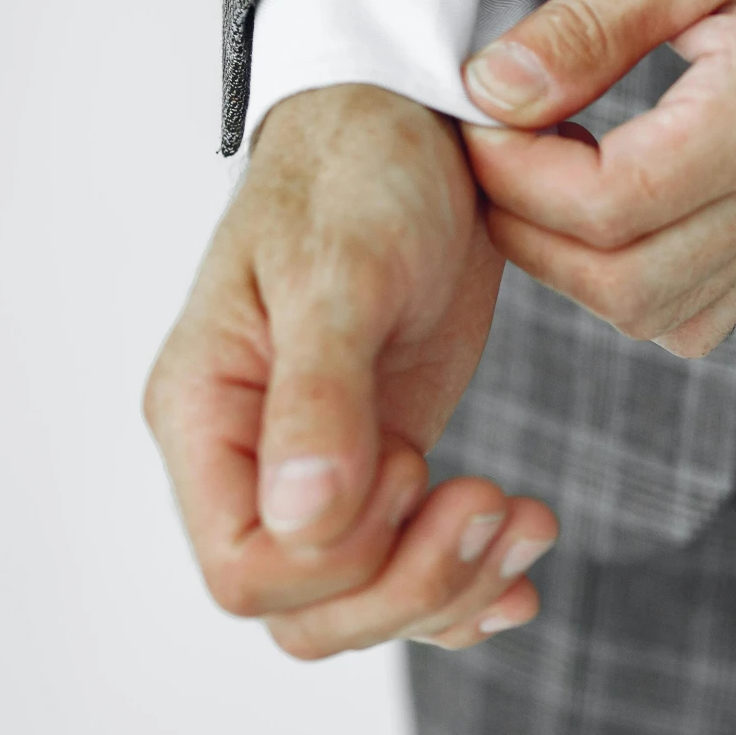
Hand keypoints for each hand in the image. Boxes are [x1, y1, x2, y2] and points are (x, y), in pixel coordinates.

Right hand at [143, 84, 557, 657]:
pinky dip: (468, 583)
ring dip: (451, 587)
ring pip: (360, 604)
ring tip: (527, 522)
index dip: (341, 559)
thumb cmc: (358, 171)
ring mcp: (318, 466)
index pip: (244, 571)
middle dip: (410, 587)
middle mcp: (249, 456)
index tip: (410, 467)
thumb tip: (301, 520)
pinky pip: (405, 567)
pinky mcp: (381, 458)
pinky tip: (525, 560)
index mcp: (208, 412)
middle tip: (497, 505)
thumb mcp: (342, 269)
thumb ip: (318, 394)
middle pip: (305, 611)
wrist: (416, 123)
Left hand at [458, 0, 735, 355]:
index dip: (515, 172)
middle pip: (627, 284)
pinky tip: (597, 199)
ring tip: (539, 167)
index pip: (610, 204)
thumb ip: (585, 23)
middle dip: (528, 228)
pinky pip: (694, 305)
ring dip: (570, 259)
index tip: (480, 107)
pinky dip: (626, 276)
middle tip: (495, 143)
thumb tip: (493, 92)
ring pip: (655, 310)